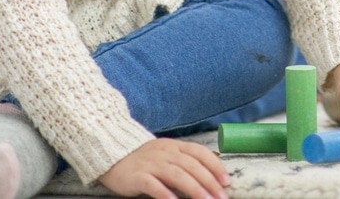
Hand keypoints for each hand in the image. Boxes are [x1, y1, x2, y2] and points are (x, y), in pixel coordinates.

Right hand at [98, 138, 227, 198]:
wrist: (112, 155)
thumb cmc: (144, 159)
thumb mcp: (166, 153)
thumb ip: (184, 161)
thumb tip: (208, 176)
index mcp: (175, 146)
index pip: (200, 152)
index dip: (215, 166)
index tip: (226, 181)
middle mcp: (166, 153)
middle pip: (192, 166)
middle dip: (209, 182)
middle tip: (222, 197)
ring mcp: (152, 164)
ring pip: (178, 175)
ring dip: (194, 189)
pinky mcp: (138, 176)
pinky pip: (154, 185)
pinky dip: (166, 194)